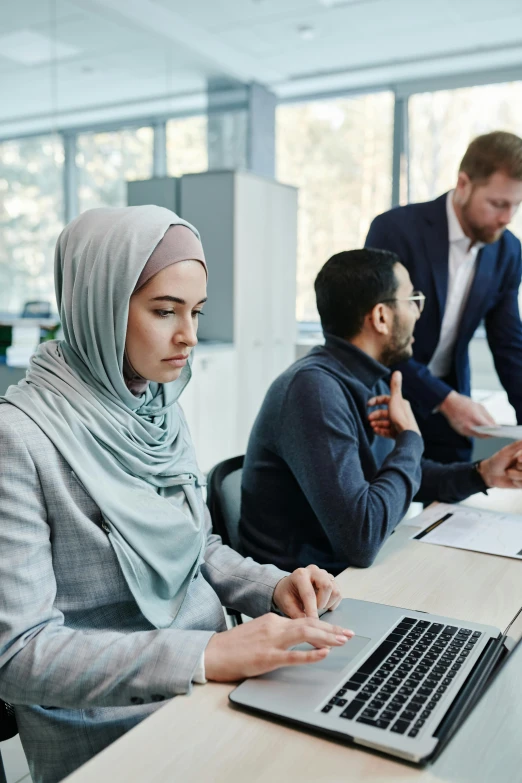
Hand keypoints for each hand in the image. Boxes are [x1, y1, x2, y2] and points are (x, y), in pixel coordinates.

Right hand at [205, 613, 353, 681]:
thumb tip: (296, 637)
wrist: (211, 653)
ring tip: (344, 640)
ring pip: (305, 634)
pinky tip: (324, 653)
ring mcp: (271, 641)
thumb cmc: (233, 646)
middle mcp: (274, 626)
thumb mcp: (257, 632)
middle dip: (333, 629)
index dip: (325, 626)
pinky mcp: (267, 658)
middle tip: (350, 633)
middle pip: (310, 624)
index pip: (305, 620)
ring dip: (328, 637)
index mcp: (272, 620)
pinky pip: (293, 655)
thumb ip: (276, 632)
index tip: (339, 630)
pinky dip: (311, 653)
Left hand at [273, 565, 341, 618]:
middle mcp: (313, 570)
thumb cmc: (287, 595)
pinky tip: (323, 604)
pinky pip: (339, 593)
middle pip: (326, 586)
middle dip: (322, 602)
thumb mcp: (287, 604)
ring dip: (328, 603)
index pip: (309, 594)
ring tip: (318, 607)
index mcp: (300, 575)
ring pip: (335, 590)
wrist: (289, 586)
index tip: (313, 622)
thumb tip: (309, 625)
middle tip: (314, 610)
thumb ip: (297, 614)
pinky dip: (333, 602)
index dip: (312, 610)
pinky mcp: (331, 579)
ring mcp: (324, 573)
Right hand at [367, 371, 420, 437]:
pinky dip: (381, 431)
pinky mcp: (398, 433)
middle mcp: (400, 413)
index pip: (386, 400)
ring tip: (372, 426)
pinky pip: (387, 431)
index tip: (368, 404)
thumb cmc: (400, 417)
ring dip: (377, 423)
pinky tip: (376, 432)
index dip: (376, 401)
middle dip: (375, 415)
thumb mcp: (395, 400)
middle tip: (369, 419)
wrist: (408, 435)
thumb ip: (395, 386)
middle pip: (384, 412)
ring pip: (385, 422)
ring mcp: (399, 424)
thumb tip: (397, 371)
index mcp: (400, 403)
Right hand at [438, 391, 494, 437]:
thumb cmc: (463, 403)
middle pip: (483, 435)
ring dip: (483, 434)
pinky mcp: (460, 432)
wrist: (448, 404)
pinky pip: (471, 434)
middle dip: (490, 435)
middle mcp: (469, 425)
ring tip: (488, 431)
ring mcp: (464, 430)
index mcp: (474, 417)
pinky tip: (478, 429)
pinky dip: (476, 432)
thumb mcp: (479, 406)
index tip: (499, 431)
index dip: (495, 430)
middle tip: (495, 433)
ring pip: (477, 436)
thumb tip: (494, 424)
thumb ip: (487, 416)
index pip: (488, 428)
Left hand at [477, 441, 521, 488]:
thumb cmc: (497, 461)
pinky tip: (512, 480)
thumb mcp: (505, 452)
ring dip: (516, 475)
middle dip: (520, 467)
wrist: (490, 474)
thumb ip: (516, 446)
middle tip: (514, 465)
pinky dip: (517, 482)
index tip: (518, 459)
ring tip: (509, 472)